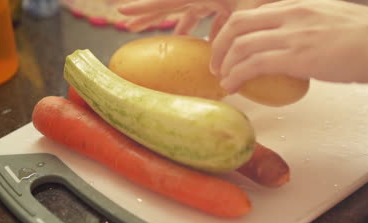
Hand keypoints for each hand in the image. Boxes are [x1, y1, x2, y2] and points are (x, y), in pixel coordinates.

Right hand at [117, 0, 236, 37]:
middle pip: (171, 4)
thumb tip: (214, 71)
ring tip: (169, 39)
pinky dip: (207, 30)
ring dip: (180, 26)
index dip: (144, 8)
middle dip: (150, 14)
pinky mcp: (228, 2)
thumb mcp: (246, 15)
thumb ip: (228, 40)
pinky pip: (210, 17)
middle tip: (129, 24)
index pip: (167, 1)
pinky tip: (208, 45)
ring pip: (190, 12)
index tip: (121, 11)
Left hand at [210, 0, 367, 93]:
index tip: (226, 46)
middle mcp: (290, 14)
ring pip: (241, 45)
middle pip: (238, 24)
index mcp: (297, 4)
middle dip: (219, 46)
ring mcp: (292, 34)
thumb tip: (294, 42)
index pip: (252, 12)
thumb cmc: (367, 35)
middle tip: (216, 64)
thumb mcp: (330, 18)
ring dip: (225, 65)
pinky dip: (236, 76)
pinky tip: (232, 87)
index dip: (232, 30)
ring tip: (222, 79)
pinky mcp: (297, 56)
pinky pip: (254, 65)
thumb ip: (306, 25)